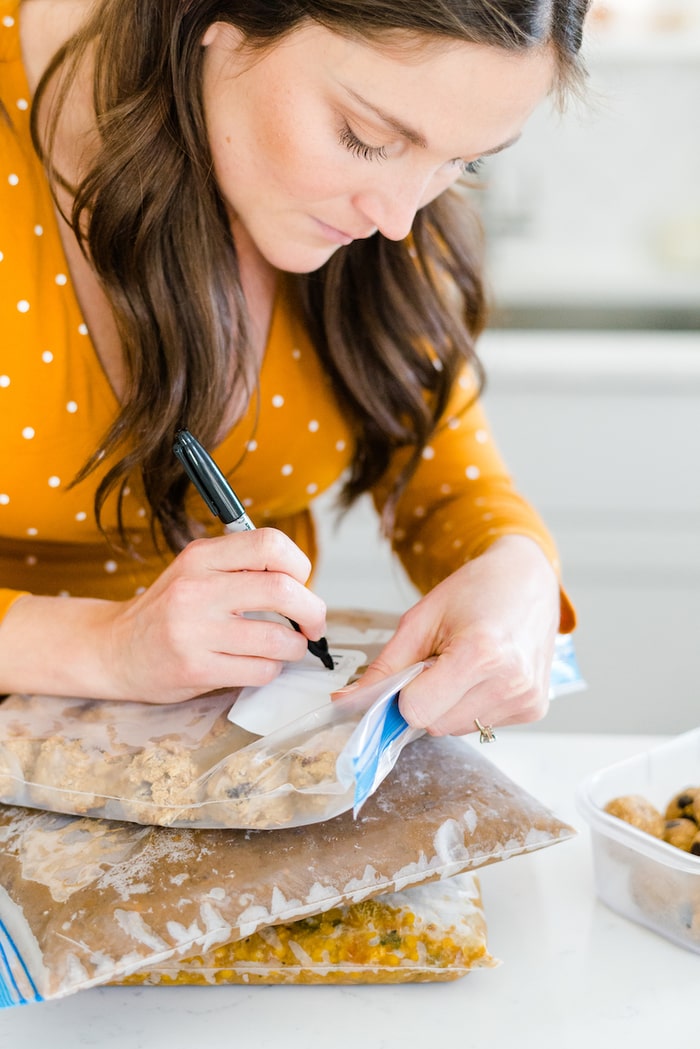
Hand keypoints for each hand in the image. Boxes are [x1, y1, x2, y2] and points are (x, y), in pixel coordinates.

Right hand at [0, 528, 326, 702]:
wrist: (114, 648)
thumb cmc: (167, 610)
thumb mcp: (196, 571)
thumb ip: (241, 567)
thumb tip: (303, 581)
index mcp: (202, 557)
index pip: (270, 544)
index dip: (300, 564)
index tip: (302, 583)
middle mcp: (197, 589)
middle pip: (283, 590)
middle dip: (313, 611)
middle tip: (313, 624)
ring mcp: (194, 631)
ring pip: (278, 640)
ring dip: (294, 648)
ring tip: (284, 648)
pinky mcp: (195, 669)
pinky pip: (260, 671)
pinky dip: (270, 670)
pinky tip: (256, 665)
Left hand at [336, 536, 559, 736]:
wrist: (527, 578)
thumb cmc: (476, 590)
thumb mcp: (421, 618)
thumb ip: (385, 666)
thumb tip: (348, 701)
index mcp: (481, 653)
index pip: (417, 710)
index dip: (403, 693)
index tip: (410, 670)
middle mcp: (510, 682)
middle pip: (435, 724)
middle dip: (425, 699)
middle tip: (439, 661)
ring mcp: (525, 698)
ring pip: (456, 728)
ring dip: (448, 705)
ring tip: (463, 665)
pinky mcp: (535, 708)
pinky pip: (481, 724)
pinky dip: (471, 705)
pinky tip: (484, 674)